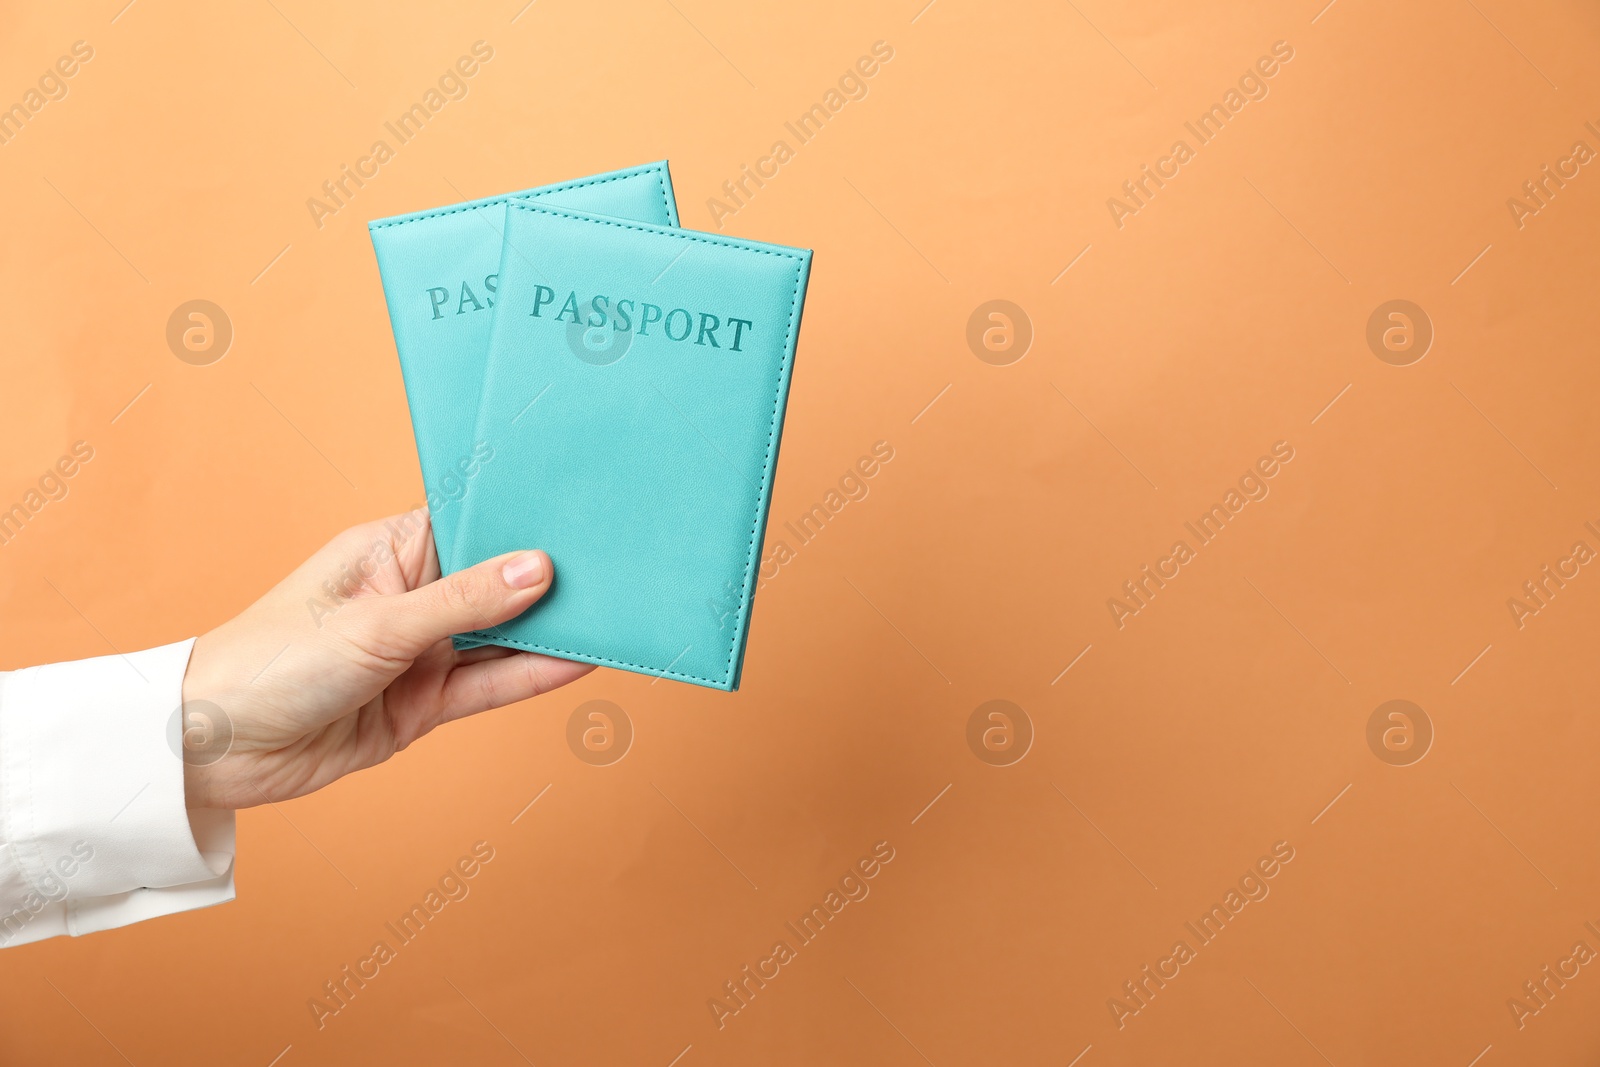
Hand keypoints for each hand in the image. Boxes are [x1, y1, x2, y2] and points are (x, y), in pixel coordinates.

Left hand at [179, 508, 592, 808]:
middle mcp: (410, 596)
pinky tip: (579, 660)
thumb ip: (463, 601)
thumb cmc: (270, 663)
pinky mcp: (423, 705)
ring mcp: (419, 652)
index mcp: (390, 550)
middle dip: (550, 578)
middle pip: (496, 582)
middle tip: (619, 566)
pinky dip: (532, 675)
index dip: (525, 521)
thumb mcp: (376, 626)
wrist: (213, 750)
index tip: (584, 513)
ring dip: (550, 630)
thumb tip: (537, 568)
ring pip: (500, 636)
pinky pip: (490, 685)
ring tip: (617, 613)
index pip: (473, 525)